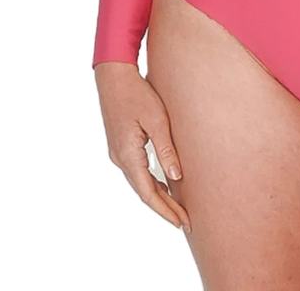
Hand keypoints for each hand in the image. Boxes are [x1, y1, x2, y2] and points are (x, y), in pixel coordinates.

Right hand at [95, 62, 190, 232]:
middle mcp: (119, 159)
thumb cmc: (138, 94)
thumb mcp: (157, 120)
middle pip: (144, 192)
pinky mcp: (121, 146)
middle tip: (185, 220)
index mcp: (127, 156)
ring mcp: (118, 153)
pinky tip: (165, 184)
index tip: (181, 222)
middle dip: (164, 207)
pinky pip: (138, 171)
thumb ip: (166, 149)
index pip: (148, 193)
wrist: (114, 76)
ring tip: (178, 208)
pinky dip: (151, 182)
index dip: (165, 210)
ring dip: (158, 195)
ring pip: (140, 182)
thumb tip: (176, 178)